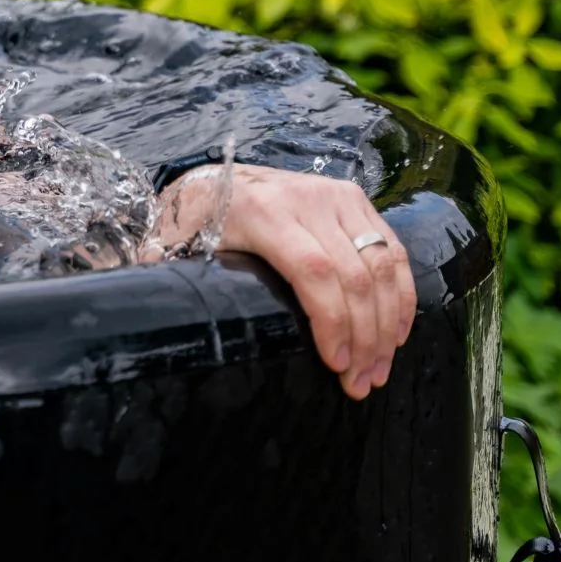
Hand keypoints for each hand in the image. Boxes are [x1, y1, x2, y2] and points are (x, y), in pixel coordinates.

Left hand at [153, 165, 415, 400]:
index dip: (331, 322)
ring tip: (378, 370)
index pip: (312, 271)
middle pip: (354, 275)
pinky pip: (391, 250)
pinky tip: (395, 335)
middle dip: (365, 338)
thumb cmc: (194, 223)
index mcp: (260, 210)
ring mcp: (333, 194)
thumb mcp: (176, 245)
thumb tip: (159, 320)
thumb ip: (170, 277)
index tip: (335, 365)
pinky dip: (401, 296)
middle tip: (361, 383)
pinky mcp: (353, 197)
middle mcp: (303, 197)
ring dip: (388, 325)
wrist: (210, 178)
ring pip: (381, 265)